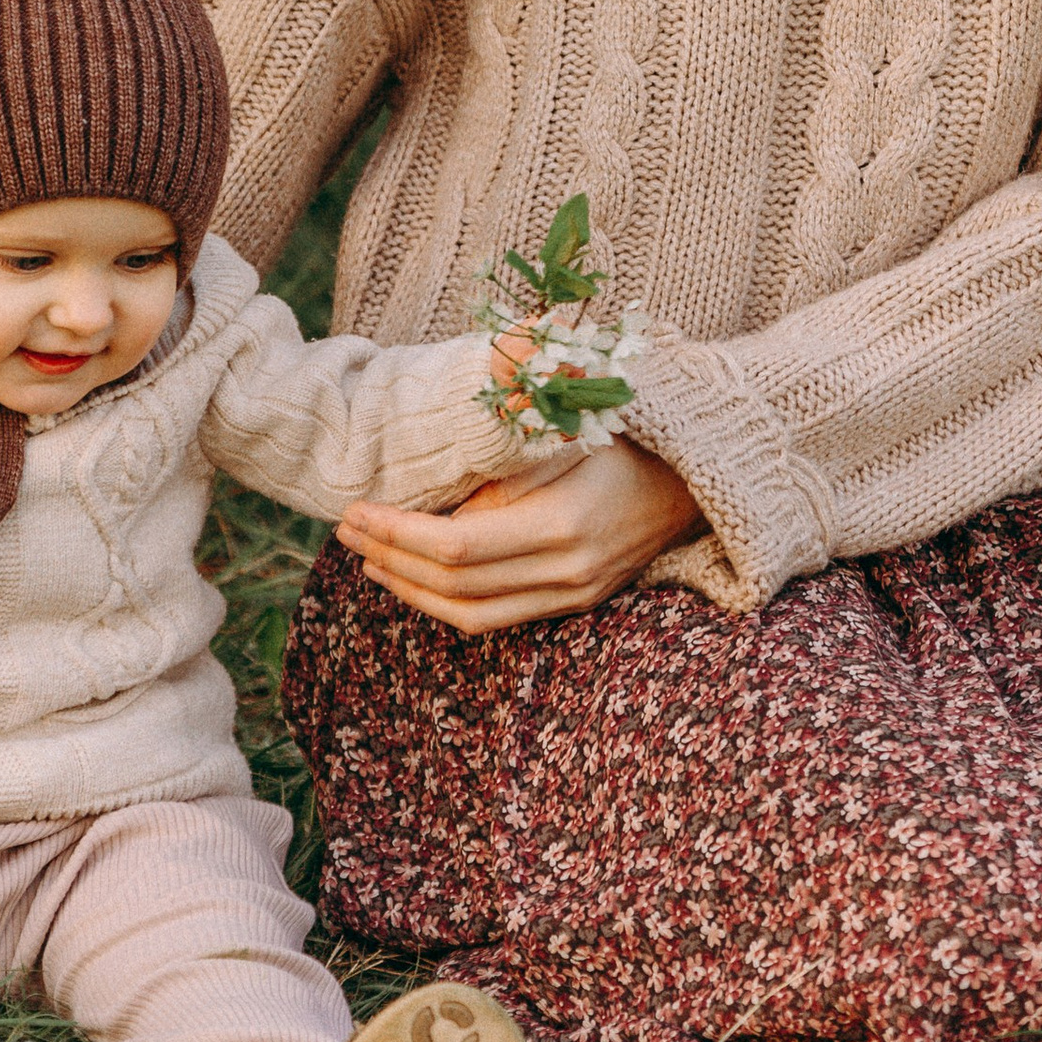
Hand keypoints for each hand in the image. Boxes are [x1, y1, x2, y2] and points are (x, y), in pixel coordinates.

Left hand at [336, 438, 703, 637]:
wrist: (696, 478)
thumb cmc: (627, 435)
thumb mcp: (570, 422)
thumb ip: (511, 438)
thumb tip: (450, 454)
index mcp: (564, 525)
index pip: (458, 547)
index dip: (398, 533)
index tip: (356, 510)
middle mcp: (568, 573)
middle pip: (455, 586)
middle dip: (391, 559)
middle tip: (345, 531)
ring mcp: (573, 595)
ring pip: (471, 615)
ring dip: (409, 589)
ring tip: (367, 557)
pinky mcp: (573, 603)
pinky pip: (496, 618)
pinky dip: (445, 601)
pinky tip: (412, 576)